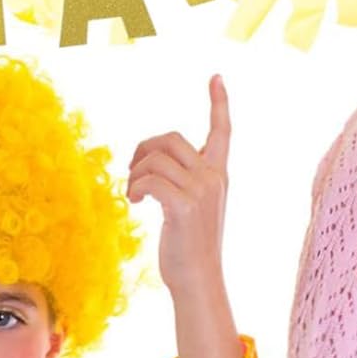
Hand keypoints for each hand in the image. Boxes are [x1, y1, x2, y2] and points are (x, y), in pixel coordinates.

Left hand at [126, 73, 231, 295]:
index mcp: (218, 175)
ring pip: (156, 159)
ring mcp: (201, 191)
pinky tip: (134, 203)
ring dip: (135, 174)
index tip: (216, 78)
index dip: (219, 103)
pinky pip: (151, 180)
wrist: (198, 279)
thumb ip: (182, 182)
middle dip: (143, 151)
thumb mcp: (190, 208)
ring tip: (133, 194)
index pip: (223, 132)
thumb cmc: (189, 247)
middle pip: (170, 139)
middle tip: (133, 173)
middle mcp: (213, 178)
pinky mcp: (185, 206)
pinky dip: (135, 188)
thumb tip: (152, 165)